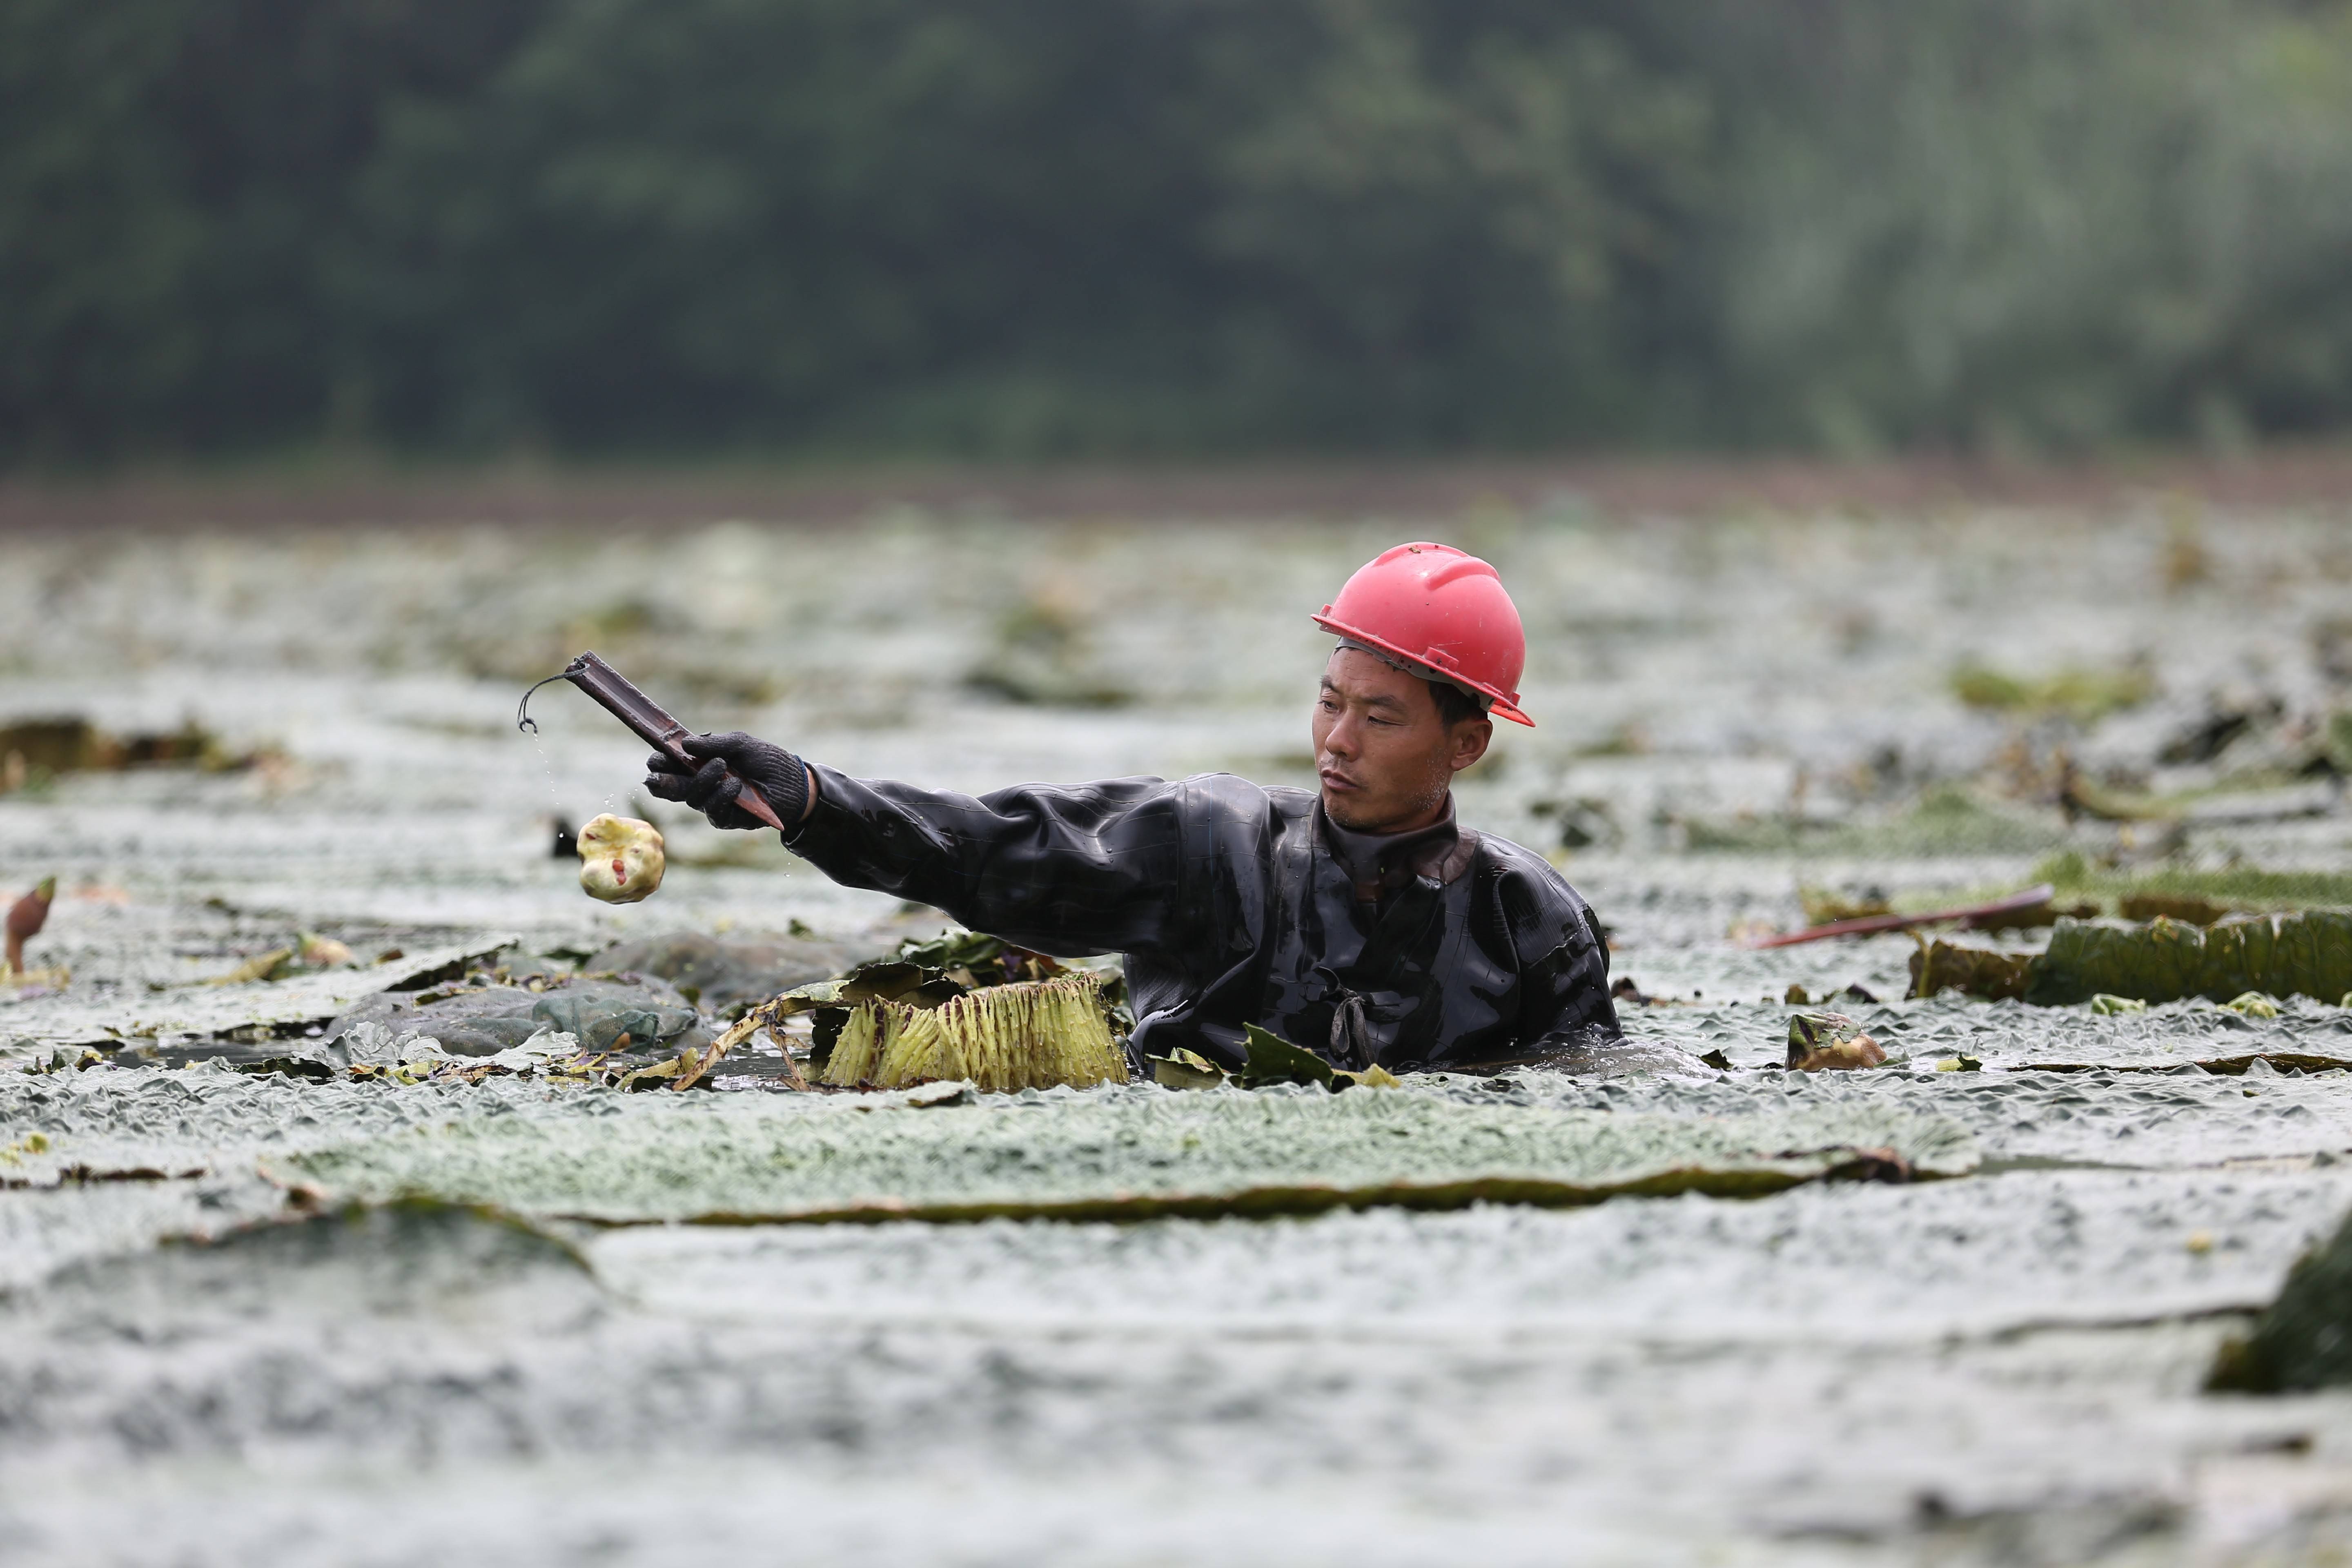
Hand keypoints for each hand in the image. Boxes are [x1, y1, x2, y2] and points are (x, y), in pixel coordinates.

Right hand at [643, 731, 809, 830]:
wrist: (794, 783)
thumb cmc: (767, 761)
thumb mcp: (741, 744)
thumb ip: (714, 744)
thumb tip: (685, 744)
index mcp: (700, 765)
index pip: (671, 766)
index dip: (660, 764)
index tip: (654, 759)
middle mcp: (702, 785)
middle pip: (672, 788)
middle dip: (661, 782)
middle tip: (655, 778)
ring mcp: (713, 803)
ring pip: (692, 798)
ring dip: (703, 781)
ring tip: (721, 766)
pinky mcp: (726, 818)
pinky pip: (713, 811)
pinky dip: (721, 796)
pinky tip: (734, 785)